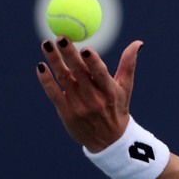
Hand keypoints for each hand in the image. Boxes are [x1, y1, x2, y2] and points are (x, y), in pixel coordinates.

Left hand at [37, 37, 143, 151]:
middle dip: (69, 54)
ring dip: (54, 61)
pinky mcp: (66, 112)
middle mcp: (94, 99)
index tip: (85, 48)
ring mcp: (78, 106)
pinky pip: (54, 93)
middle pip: (79, 73)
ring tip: (46, 44)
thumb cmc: (117, 108)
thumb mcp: (126, 87)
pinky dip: (46, 80)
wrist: (108, 141)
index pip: (100, 74)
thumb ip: (128, 63)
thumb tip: (138, 43)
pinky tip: (41, 66)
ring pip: (64, 79)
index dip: (93, 62)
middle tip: (61, 37)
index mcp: (109, 91)